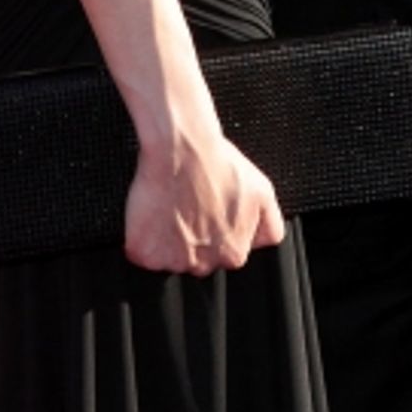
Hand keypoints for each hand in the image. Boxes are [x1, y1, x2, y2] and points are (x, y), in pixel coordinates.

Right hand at [125, 129, 284, 272]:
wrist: (181, 146)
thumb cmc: (218, 163)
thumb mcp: (262, 192)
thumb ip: (269, 226)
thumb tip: (261, 242)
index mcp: (234, 254)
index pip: (224, 253)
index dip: (216, 229)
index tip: (208, 210)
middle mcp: (204, 265)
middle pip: (197, 259)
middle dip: (193, 237)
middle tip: (188, 204)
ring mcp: (173, 262)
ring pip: (170, 257)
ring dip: (168, 237)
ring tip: (171, 204)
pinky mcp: (145, 253)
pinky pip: (143, 253)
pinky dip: (144, 236)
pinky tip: (153, 211)